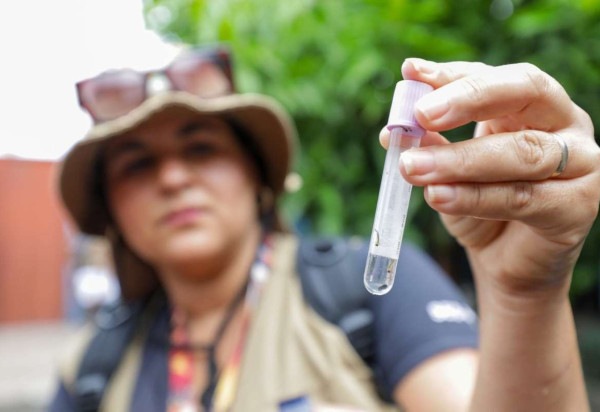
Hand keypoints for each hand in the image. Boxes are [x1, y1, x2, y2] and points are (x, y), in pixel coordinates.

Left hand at [384, 59, 599, 294]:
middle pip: (526, 91)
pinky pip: (523, 197)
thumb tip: (392, 129)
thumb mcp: (450, 170)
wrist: (507, 263)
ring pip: (522, 151)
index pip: (495, 76)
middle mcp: (564, 124)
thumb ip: (431, 145)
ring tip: (412, 166)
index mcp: (532, 106)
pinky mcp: (578, 206)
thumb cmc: (481, 206)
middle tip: (420, 114)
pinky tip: (437, 196)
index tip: (412, 75)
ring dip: (460, 159)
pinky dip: (474, 197)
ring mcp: (581, 163)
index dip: (453, 75)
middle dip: (468, 99)